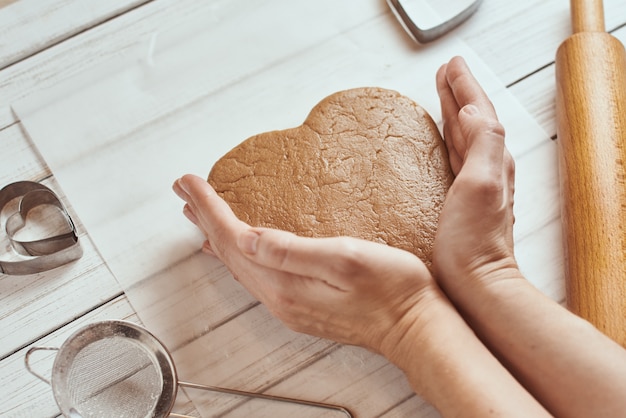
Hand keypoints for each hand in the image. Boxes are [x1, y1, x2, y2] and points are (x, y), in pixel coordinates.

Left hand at [172, 175, 549, 417]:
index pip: (233, 238)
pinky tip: (234, 249)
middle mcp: (279, 296)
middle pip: (228, 251)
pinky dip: (236, 253)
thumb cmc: (392, 289)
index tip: (189, 181)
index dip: (209, 207)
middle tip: (183, 190)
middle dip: (203, 218)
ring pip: (239, 263)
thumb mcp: (347, 259)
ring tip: (198, 215)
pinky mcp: (301, 303)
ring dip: (216, 235)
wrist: (416, 327)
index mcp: (285, 282)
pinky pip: (255, 273)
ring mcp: (289, 303)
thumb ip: (292, 251)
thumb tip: (246, 236)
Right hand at [433, 56, 519, 299]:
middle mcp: (488, 169)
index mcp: (492, 160)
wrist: (477, 283)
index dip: (464, 86)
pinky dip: (450, 138)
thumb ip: (483, 143)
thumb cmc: (474, 242)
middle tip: (444, 72)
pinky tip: (442, 139)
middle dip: (459, 93)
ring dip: (455, 112)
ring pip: (465, 135)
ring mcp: (476, 185)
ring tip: (443, 94)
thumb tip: (474, 108)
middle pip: (474, 119)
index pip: (479, 111)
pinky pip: (457, 156)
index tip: (450, 65)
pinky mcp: (461, 200)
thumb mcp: (481, 185)